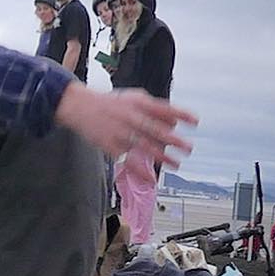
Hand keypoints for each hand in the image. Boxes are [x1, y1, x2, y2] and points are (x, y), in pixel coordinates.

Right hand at [54, 82, 196, 168]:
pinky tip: (151, 178)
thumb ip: (154, 107)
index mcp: (138, 103)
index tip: (195, 122)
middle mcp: (131, 117)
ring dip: (162, 157)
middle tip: (188, 148)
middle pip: (156, 130)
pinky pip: (128, 160)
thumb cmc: (110, 102)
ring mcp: (120, 132)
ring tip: (176, 164)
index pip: (164, 109)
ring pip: (145, 147)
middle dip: (174, 140)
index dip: (181, 115)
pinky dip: (140, 171)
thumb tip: (174, 122)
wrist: (79, 106)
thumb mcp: (133, 97)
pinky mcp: (110, 145)